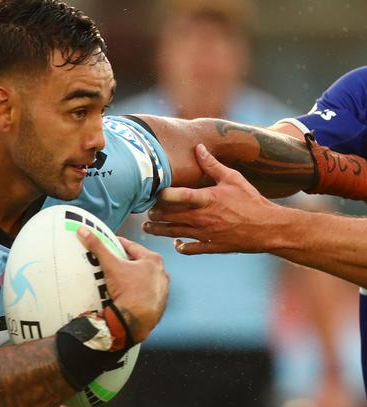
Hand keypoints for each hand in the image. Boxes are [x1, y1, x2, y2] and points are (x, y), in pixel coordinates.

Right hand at [77, 227, 167, 343]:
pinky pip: (145, 292)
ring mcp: (161, 289)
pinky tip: (125, 294)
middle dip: (125, 261)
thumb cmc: (129, 291)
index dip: (118, 244)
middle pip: (138, 262)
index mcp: (153, 260)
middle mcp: (161, 273)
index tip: (109, 243)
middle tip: (110, 262)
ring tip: (117, 280)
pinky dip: (136, 291)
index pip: (131, 246)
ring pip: (142, 277)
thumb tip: (84, 231)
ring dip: (131, 277)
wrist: (135, 320)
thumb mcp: (111, 266)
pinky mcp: (159, 303)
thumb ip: (98, 247)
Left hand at [144, 144, 280, 254]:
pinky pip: (189, 249)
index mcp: (207, 199)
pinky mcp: (210, 246)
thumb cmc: (251, 200)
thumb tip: (198, 147)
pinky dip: (179, 246)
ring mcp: (204, 234)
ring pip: (173, 233)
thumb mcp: (233, 178)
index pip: (177, 196)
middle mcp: (202, 217)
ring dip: (158, 230)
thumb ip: (212, 165)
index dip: (162, 194)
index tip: (153, 192)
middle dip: (154, 213)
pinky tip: (175, 242)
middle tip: (147, 210)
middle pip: (168, 216)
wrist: (269, 228)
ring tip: (148, 227)